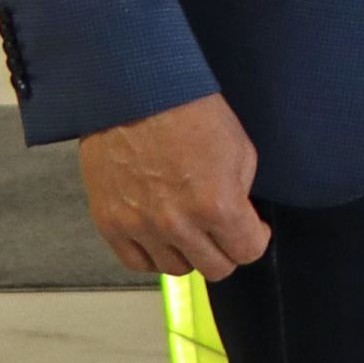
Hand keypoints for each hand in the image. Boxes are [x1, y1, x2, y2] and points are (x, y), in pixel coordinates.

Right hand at [80, 92, 269, 279]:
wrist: (136, 94)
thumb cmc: (191, 114)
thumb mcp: (240, 152)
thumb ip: (241, 196)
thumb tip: (239, 221)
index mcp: (217, 205)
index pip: (248, 252)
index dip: (254, 240)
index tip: (250, 229)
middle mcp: (178, 223)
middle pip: (214, 268)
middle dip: (226, 250)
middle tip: (222, 231)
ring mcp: (140, 225)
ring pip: (175, 269)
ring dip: (188, 253)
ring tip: (190, 229)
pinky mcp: (109, 222)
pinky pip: (136, 262)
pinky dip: (152, 255)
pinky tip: (162, 236)